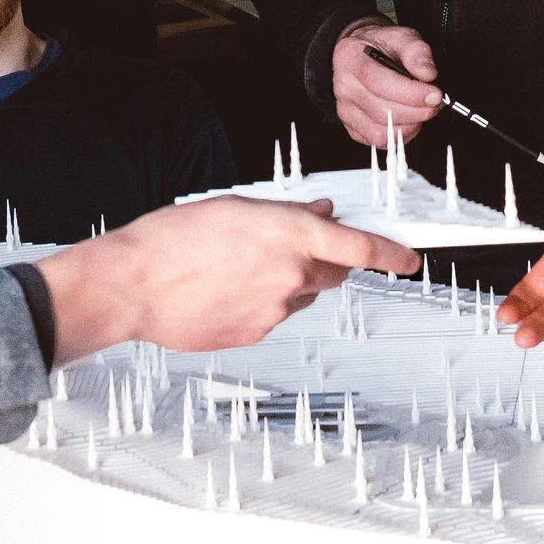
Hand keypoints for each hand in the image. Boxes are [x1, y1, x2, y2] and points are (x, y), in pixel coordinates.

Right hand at [42, 196, 416, 359]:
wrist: (132, 284)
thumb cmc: (172, 240)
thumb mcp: (234, 208)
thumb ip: (286, 214)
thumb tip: (319, 214)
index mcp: (288, 235)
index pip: (360, 248)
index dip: (393, 255)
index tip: (410, 259)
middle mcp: (289, 275)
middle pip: (333, 274)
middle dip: (326, 263)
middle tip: (294, 251)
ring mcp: (273, 311)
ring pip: (299, 296)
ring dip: (285, 282)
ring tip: (237, 269)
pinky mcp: (254, 335)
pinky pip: (271, 316)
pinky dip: (259, 303)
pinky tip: (224, 290)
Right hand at [331, 19, 442, 148]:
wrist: (364, 55)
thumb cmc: (383, 47)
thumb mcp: (402, 36)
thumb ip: (417, 52)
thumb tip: (427, 73)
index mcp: (350, 59)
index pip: (379, 83)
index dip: (411, 93)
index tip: (434, 94)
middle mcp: (344, 87)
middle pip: (382, 111)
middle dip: (416, 111)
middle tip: (434, 102)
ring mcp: (345, 110)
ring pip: (380, 131)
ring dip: (410, 124)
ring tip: (422, 109)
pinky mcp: (353, 128)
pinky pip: (378, 141)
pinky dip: (400, 134)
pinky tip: (410, 120)